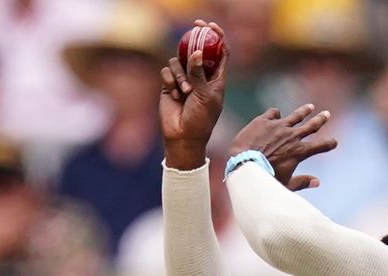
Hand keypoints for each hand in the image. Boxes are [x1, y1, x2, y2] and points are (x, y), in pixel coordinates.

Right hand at [160, 20, 228, 169]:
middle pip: (197, 51)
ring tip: (185, 92)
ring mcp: (184, 80)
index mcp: (216, 78)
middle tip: (194, 27)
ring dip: (181, 74)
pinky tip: (175, 94)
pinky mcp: (170, 85)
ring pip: (179, 61)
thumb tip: (198, 52)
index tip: (211, 27)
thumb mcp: (205, 96)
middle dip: (195, 39)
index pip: (220, 53)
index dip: (217, 38)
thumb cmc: (201, 120)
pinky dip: (170, 80)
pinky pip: (167, 71)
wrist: (183, 137)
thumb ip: (199, 74)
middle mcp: (200, 76)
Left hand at [229, 104, 336, 190]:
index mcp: (299, 152)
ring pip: (295, 115)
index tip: (334, 142)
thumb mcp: (285, 185)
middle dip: (321, 120)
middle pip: (311, 126)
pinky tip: (275, 114)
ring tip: (309, 107)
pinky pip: (273, 113)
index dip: (330, 143)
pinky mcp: (263, 121)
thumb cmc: (264, 179)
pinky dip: (275, 114)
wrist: (243, 165)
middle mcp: (292, 136)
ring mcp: (278, 126)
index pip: (321, 146)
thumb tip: (317, 182)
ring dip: (304, 111)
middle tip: (327, 114)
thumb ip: (302, 182)